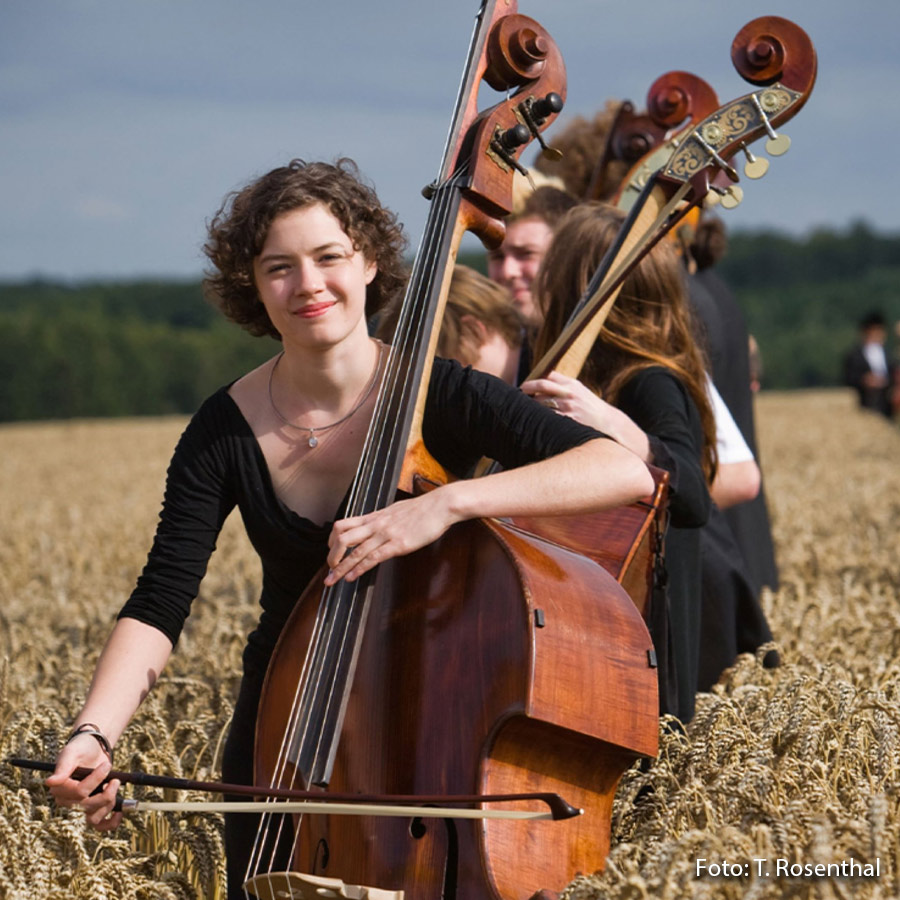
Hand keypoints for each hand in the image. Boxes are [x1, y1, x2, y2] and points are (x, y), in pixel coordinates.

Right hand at [45, 734, 121, 830]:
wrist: (93, 748)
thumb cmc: (81, 749)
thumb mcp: (72, 753)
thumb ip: (63, 767)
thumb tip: (50, 782)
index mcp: (60, 789)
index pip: (79, 792)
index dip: (96, 779)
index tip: (107, 766)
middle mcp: (68, 801)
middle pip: (88, 806)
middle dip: (106, 792)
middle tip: (115, 779)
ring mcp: (80, 807)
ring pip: (93, 818)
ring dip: (109, 804)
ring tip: (115, 786)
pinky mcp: (93, 808)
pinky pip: (99, 825)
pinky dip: (110, 823)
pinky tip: (119, 813)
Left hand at [325, 490, 457, 584]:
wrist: (440, 505)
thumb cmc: (423, 509)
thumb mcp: (396, 510)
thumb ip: (384, 519)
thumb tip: (378, 526)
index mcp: (375, 516)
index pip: (343, 525)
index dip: (332, 540)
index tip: (330, 552)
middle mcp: (376, 524)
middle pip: (342, 538)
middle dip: (331, 556)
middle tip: (329, 570)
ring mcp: (386, 534)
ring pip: (355, 551)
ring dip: (341, 568)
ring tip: (332, 580)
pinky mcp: (398, 544)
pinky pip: (373, 558)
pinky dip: (359, 569)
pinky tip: (352, 577)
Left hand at [521, 371, 651, 461]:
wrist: (607, 422)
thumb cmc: (591, 407)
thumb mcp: (580, 391)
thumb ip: (564, 385)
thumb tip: (543, 382)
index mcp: (572, 384)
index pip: (548, 376)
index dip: (533, 380)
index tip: (525, 385)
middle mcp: (569, 393)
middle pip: (541, 387)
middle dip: (528, 389)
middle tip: (519, 393)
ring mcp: (568, 407)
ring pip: (541, 403)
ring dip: (531, 406)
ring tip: (525, 410)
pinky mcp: (568, 420)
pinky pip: (548, 417)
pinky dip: (539, 418)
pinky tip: (534, 421)